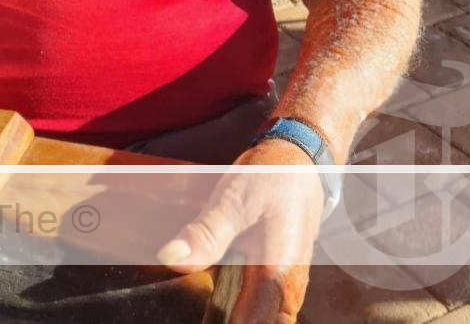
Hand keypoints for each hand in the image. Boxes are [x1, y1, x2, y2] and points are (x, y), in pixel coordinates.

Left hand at [157, 139, 323, 323]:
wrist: (299, 163)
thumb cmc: (270, 180)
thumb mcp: (233, 201)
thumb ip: (205, 235)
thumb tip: (170, 258)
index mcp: (276, 276)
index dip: (221, 323)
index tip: (198, 316)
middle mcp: (287, 290)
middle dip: (224, 318)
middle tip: (198, 306)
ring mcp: (287, 286)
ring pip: (263, 319)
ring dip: (235, 313)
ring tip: (206, 300)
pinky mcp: (280, 279)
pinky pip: (264, 308)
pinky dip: (242, 307)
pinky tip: (218, 294)